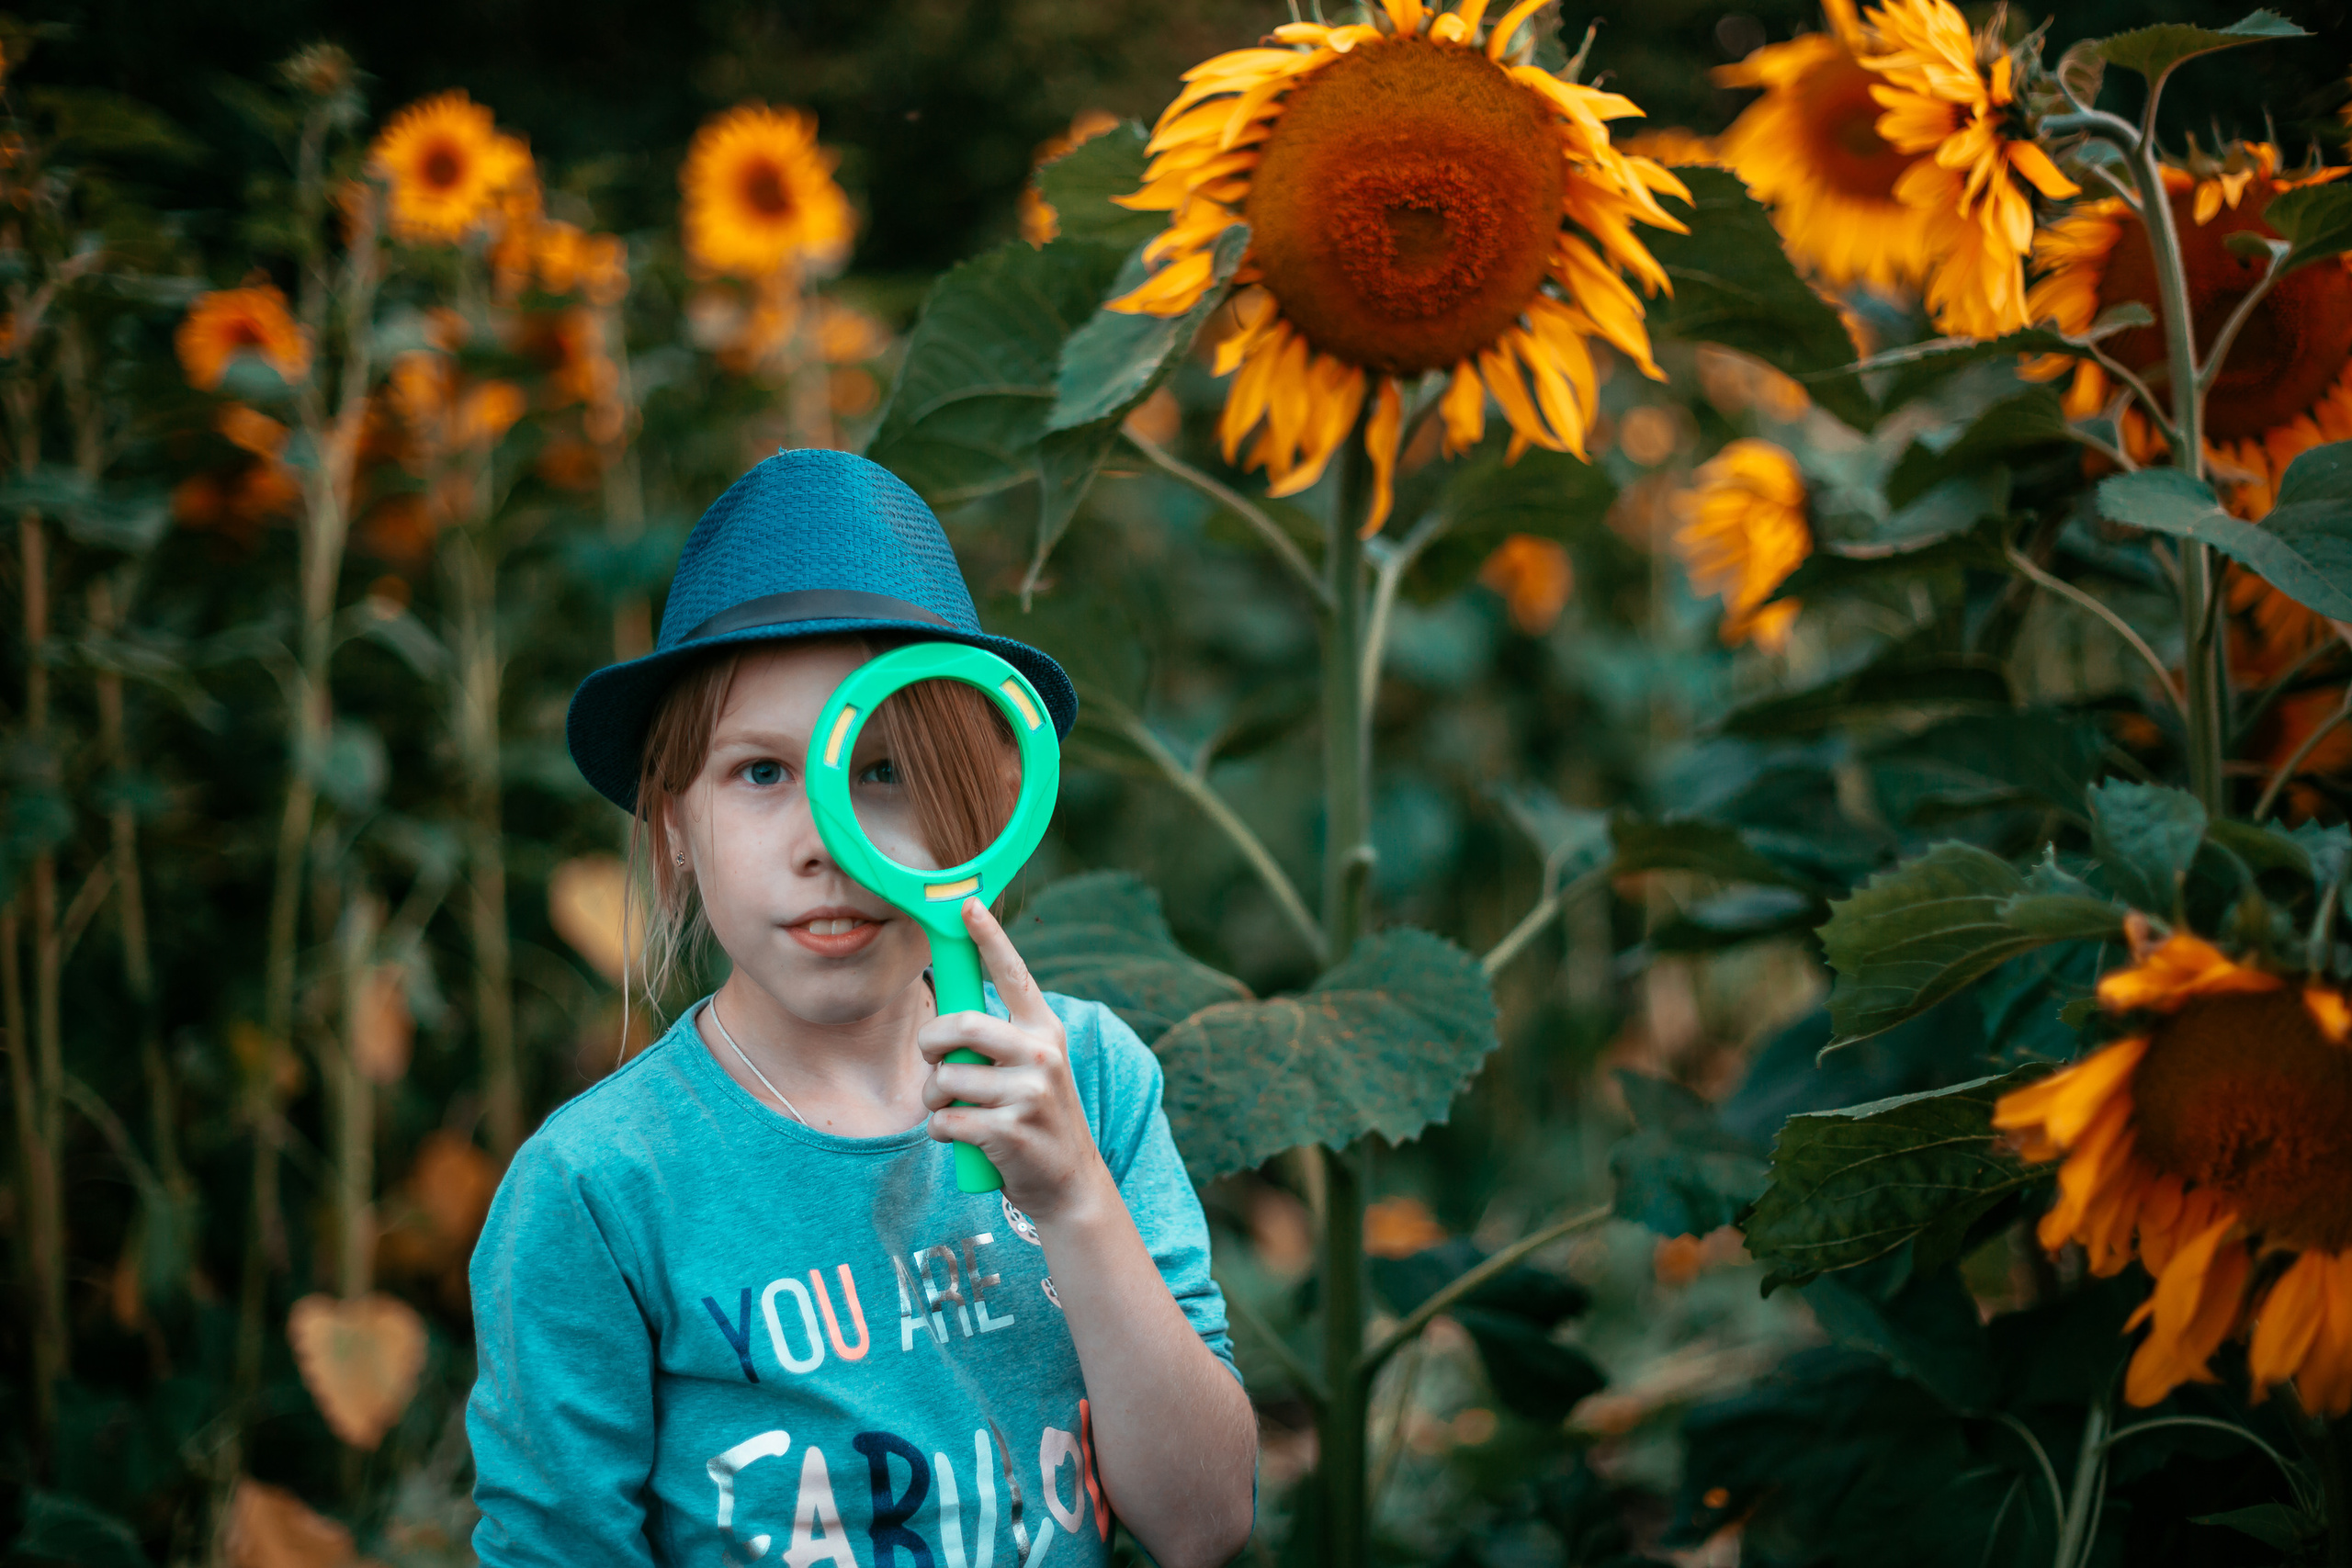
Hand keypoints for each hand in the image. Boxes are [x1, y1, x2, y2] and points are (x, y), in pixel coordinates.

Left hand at [918, 900, 1111, 1221]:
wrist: (1069, 1182)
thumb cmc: (1036, 1116)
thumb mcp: (1034, 1067)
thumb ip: (1001, 1040)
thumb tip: (948, 1020)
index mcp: (1044, 1029)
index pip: (1014, 973)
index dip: (989, 936)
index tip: (967, 904)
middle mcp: (1041, 1053)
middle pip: (961, 1025)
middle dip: (930, 1042)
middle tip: (934, 1060)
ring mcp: (1028, 1093)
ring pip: (945, 1079)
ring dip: (935, 1098)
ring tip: (955, 1110)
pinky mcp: (1009, 1131)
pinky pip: (946, 1121)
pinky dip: (941, 1132)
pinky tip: (962, 1138)